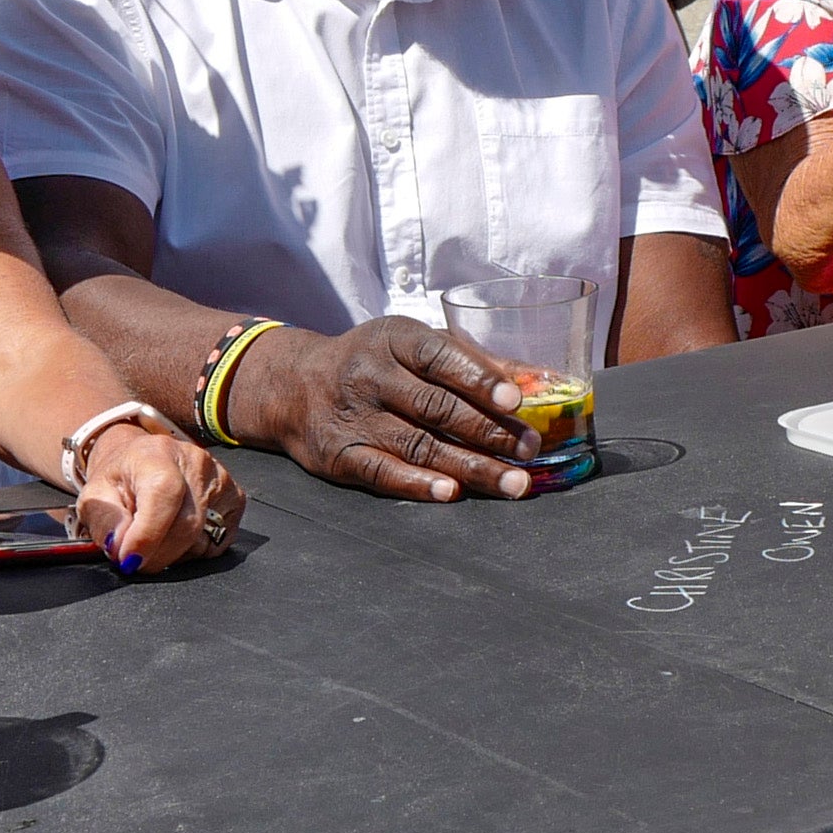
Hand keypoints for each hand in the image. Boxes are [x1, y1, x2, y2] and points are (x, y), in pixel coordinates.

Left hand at [70, 416, 238, 570]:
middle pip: (185, 526)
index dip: (147, 535)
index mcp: (157, 454)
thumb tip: (122, 548)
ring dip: (172, 554)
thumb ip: (105, 522)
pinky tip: (176, 535)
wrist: (139, 462)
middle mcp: (196, 461)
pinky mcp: (235, 498)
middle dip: (155, 555)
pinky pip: (216, 544)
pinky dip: (193, 551)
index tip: (128, 559)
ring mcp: (221, 479)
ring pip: (201, 540)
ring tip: (154, 538)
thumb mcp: (94, 497)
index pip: (164, 495)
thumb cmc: (119, 479)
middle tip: (133, 559)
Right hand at [244, 315, 546, 503]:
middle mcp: (370, 375)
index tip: (515, 400)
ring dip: (469, 466)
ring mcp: (354, 417)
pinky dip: (417, 484)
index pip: (439, 356)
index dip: (478, 378)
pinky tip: (450, 493)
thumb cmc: (375, 362)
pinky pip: (381, 472)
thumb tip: (537, 379)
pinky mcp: (339, 455)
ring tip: (512, 482)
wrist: (294, 385)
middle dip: (488, 430)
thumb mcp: (414, 343)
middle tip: (529, 449)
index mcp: (394, 339)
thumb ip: (472, 360)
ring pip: (417, 445)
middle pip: (436, 406)